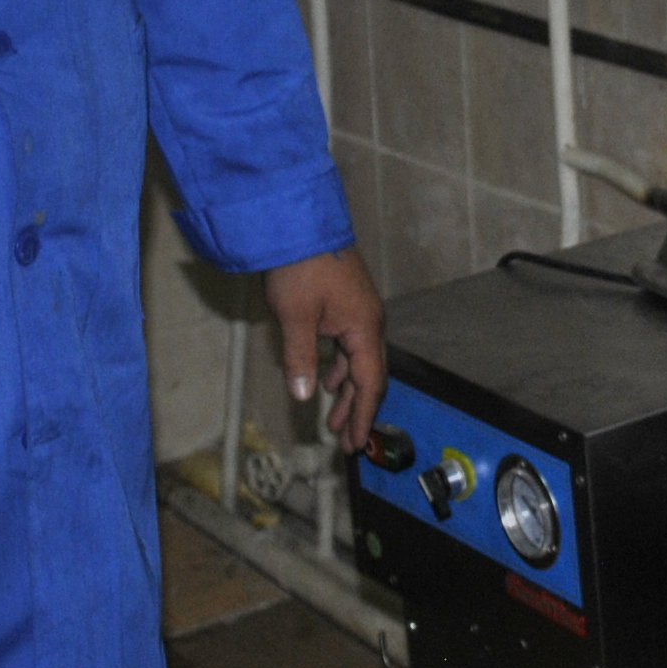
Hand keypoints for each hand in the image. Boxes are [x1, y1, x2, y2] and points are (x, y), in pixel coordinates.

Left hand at [264, 249, 386, 449]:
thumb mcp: (296, 317)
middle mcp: (369, 322)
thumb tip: (304, 395)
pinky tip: (328, 379)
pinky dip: (341, 368)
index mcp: (364, 328)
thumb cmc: (300, 267)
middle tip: (346, 442)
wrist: (298, 224)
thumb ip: (302, 359)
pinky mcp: (347, 304)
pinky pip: (350, 346)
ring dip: (347, 391)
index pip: (370, 383)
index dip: (364, 415)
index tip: (358, 444)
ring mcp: (359, 312)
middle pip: (369, 376)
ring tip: (334, 419)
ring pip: (359, 362)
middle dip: (357, 410)